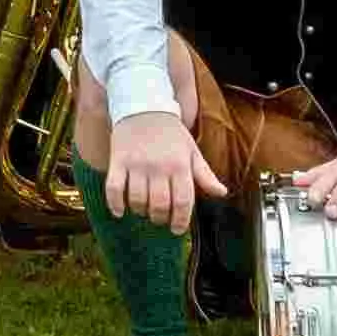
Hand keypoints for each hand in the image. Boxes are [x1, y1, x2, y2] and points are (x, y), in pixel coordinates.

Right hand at [105, 109, 228, 228]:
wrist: (144, 106)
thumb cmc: (171, 133)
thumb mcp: (191, 151)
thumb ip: (205, 175)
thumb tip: (222, 193)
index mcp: (180, 165)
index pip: (183, 201)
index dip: (180, 221)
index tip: (176, 229)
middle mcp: (159, 166)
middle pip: (160, 205)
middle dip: (160, 218)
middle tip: (160, 218)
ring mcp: (137, 164)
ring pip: (137, 200)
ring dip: (140, 211)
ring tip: (144, 210)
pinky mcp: (118, 160)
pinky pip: (114, 188)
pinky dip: (116, 204)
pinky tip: (120, 211)